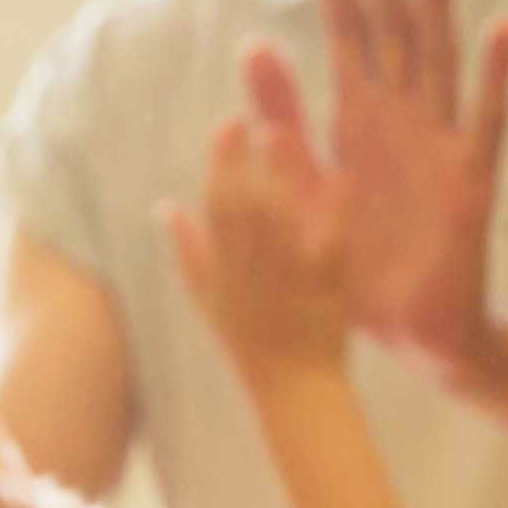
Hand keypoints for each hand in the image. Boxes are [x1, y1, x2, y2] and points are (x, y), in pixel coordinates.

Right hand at [161, 54, 358, 374]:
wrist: (291, 389)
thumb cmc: (248, 343)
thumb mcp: (206, 297)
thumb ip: (187, 248)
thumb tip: (165, 207)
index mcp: (221, 267)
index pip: (214, 205)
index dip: (219, 162)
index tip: (227, 124)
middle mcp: (248, 270)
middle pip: (239, 206)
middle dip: (241, 160)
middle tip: (250, 117)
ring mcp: (284, 279)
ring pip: (275, 221)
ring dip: (279, 176)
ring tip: (284, 133)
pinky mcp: (322, 291)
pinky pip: (328, 246)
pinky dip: (335, 213)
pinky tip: (343, 177)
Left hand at [309, 0, 507, 370]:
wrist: (412, 334)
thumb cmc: (360, 263)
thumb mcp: (305, 185)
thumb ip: (282, 117)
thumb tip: (253, 47)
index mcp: (359, 116)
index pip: (344, 29)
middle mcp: (402, 117)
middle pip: (391, 26)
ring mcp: (440, 142)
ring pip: (438, 56)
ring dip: (434, 0)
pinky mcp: (471, 180)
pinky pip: (486, 120)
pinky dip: (495, 75)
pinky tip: (505, 28)